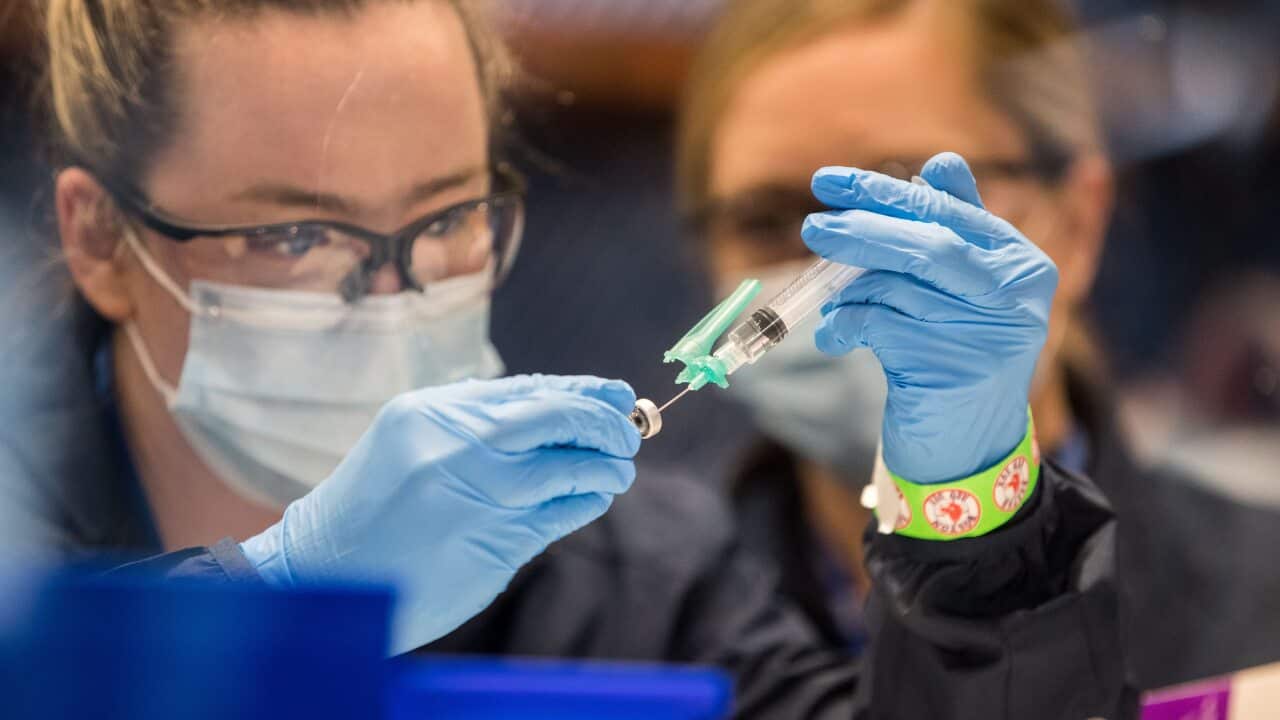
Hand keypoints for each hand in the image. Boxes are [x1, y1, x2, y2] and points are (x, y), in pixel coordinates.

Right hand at [241, 374, 640, 653]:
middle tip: (628, 434)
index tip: (617, 394)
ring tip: (618, 470)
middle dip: (604, 423)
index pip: (530, 390)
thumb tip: (562, 409)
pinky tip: (592, 498)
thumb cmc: (375, 506)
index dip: (583, 391)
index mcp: (435, 412)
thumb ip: (476, 423)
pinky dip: (584, 502)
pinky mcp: (490, 542)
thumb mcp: (412, 441)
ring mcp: (476, 494)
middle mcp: (457, 446)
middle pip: (558, 418)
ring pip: (567, 468)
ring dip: (604, 468)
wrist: (324, 572)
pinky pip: (557, 516)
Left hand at [802, 152, 1055, 483]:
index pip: (947, 211)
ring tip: (830, 301)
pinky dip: (846, 325)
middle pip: (926, 245)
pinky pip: (881, 327)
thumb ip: (953, 229)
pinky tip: (835, 335)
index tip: (828, 182)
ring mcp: (991, 333)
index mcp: (1021, 261)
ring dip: (849, 291)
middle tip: (810, 227)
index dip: (884, 193)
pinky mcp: (956, 370)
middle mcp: (1016, 293)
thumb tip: (937, 162)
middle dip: (860, 231)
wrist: (968, 446)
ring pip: (898, 287)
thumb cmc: (956, 353)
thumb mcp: (963, 290)